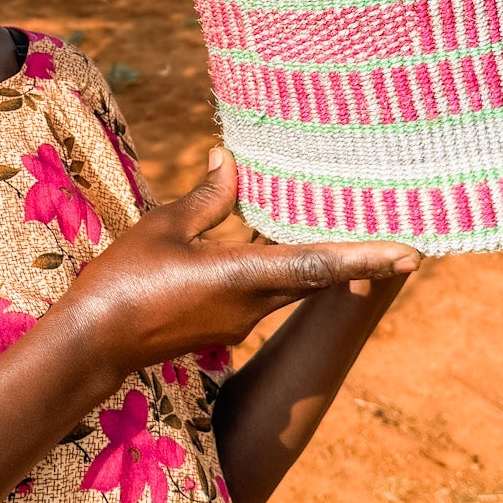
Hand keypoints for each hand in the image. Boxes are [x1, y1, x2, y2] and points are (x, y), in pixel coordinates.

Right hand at [65, 146, 419, 379]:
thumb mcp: (165, 226)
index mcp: (241, 279)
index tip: (410, 253)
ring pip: (292, 283)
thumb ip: (208, 196)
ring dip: (318, 259)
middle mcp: (252, 306)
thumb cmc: (125, 280)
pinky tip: (272, 236)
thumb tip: (229, 157)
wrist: (92, 344)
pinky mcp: (224, 325)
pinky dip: (280, 264)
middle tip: (401, 239)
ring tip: (337, 220)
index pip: (317, 266)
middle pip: (317, 277)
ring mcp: (240, 321)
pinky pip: (266, 289)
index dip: (365, 257)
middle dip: (358, 259)